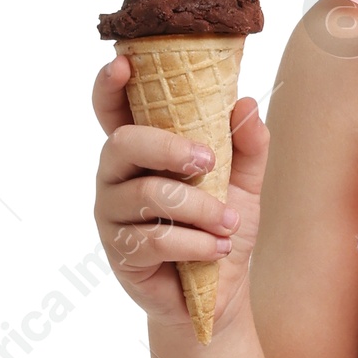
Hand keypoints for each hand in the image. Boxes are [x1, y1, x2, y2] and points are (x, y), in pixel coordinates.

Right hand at [91, 56, 268, 331]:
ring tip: (228, 224)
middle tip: (208, 161)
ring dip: (199, 208)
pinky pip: (156, 239)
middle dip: (168, 147)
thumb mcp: (243, 184)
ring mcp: (112, 215)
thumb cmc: (219, 229)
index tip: (125, 64)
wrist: (218, 293)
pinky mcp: (121, 254)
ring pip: (149, 195)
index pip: (111, 110)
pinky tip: (217, 249)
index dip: (109, 86)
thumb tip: (247, 103)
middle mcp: (115, 177)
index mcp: (139, 150)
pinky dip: (196, 243)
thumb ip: (247, 146)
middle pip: (123, 143)